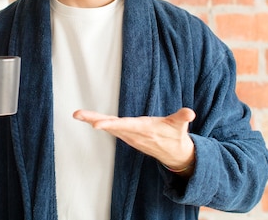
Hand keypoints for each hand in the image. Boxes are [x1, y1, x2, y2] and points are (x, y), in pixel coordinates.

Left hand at [73, 107, 195, 175]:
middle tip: (78, 114)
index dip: (110, 124)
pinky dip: (100, 123)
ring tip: (79, 114)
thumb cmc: (176, 136)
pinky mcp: (129, 136)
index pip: (125, 125)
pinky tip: (90, 119)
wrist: (175, 154)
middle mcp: (134, 134)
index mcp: (144, 129)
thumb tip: (190, 113)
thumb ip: (183, 118)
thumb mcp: (181, 126)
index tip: (96, 124)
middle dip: (94, 120)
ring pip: (109, 126)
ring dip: (93, 120)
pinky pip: (112, 128)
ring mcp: (130, 136)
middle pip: (111, 125)